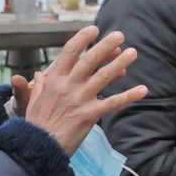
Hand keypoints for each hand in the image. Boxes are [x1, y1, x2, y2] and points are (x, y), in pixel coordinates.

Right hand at [13, 26, 147, 154]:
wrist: (38, 146)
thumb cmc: (35, 124)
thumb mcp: (32, 100)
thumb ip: (38, 85)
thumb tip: (39, 75)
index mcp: (54, 78)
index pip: (70, 51)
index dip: (83, 38)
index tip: (94, 29)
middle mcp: (68, 84)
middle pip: (90, 59)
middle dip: (106, 45)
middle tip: (120, 35)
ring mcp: (80, 98)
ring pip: (104, 75)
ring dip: (120, 63)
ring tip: (133, 53)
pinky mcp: (90, 114)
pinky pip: (113, 102)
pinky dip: (129, 95)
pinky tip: (143, 90)